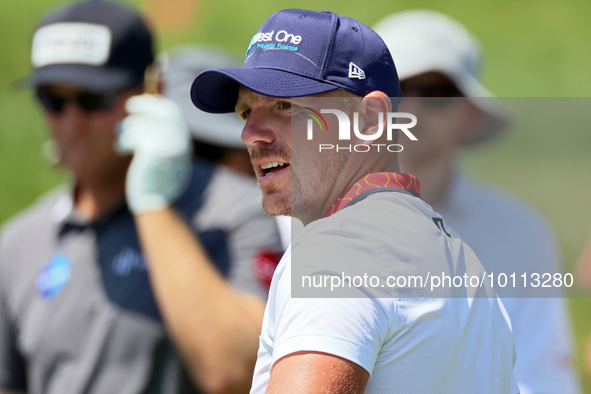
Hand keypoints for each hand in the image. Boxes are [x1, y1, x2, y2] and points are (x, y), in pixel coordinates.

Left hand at [114, 94, 191, 213]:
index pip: (172, 111)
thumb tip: (149, 108)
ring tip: (122, 142)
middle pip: (159, 110)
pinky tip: (121, 149)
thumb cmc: (156, 179)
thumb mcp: (165, 155)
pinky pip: (132, 136)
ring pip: (140, 124)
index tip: (140, 103)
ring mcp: (169, 143)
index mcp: (183, 140)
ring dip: (126, 130)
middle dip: (143, 105)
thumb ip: (163, 135)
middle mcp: (180, 139)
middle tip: (130, 107)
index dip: (154, 104)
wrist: (156, 202)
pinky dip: (122, 142)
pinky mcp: (154, 150)